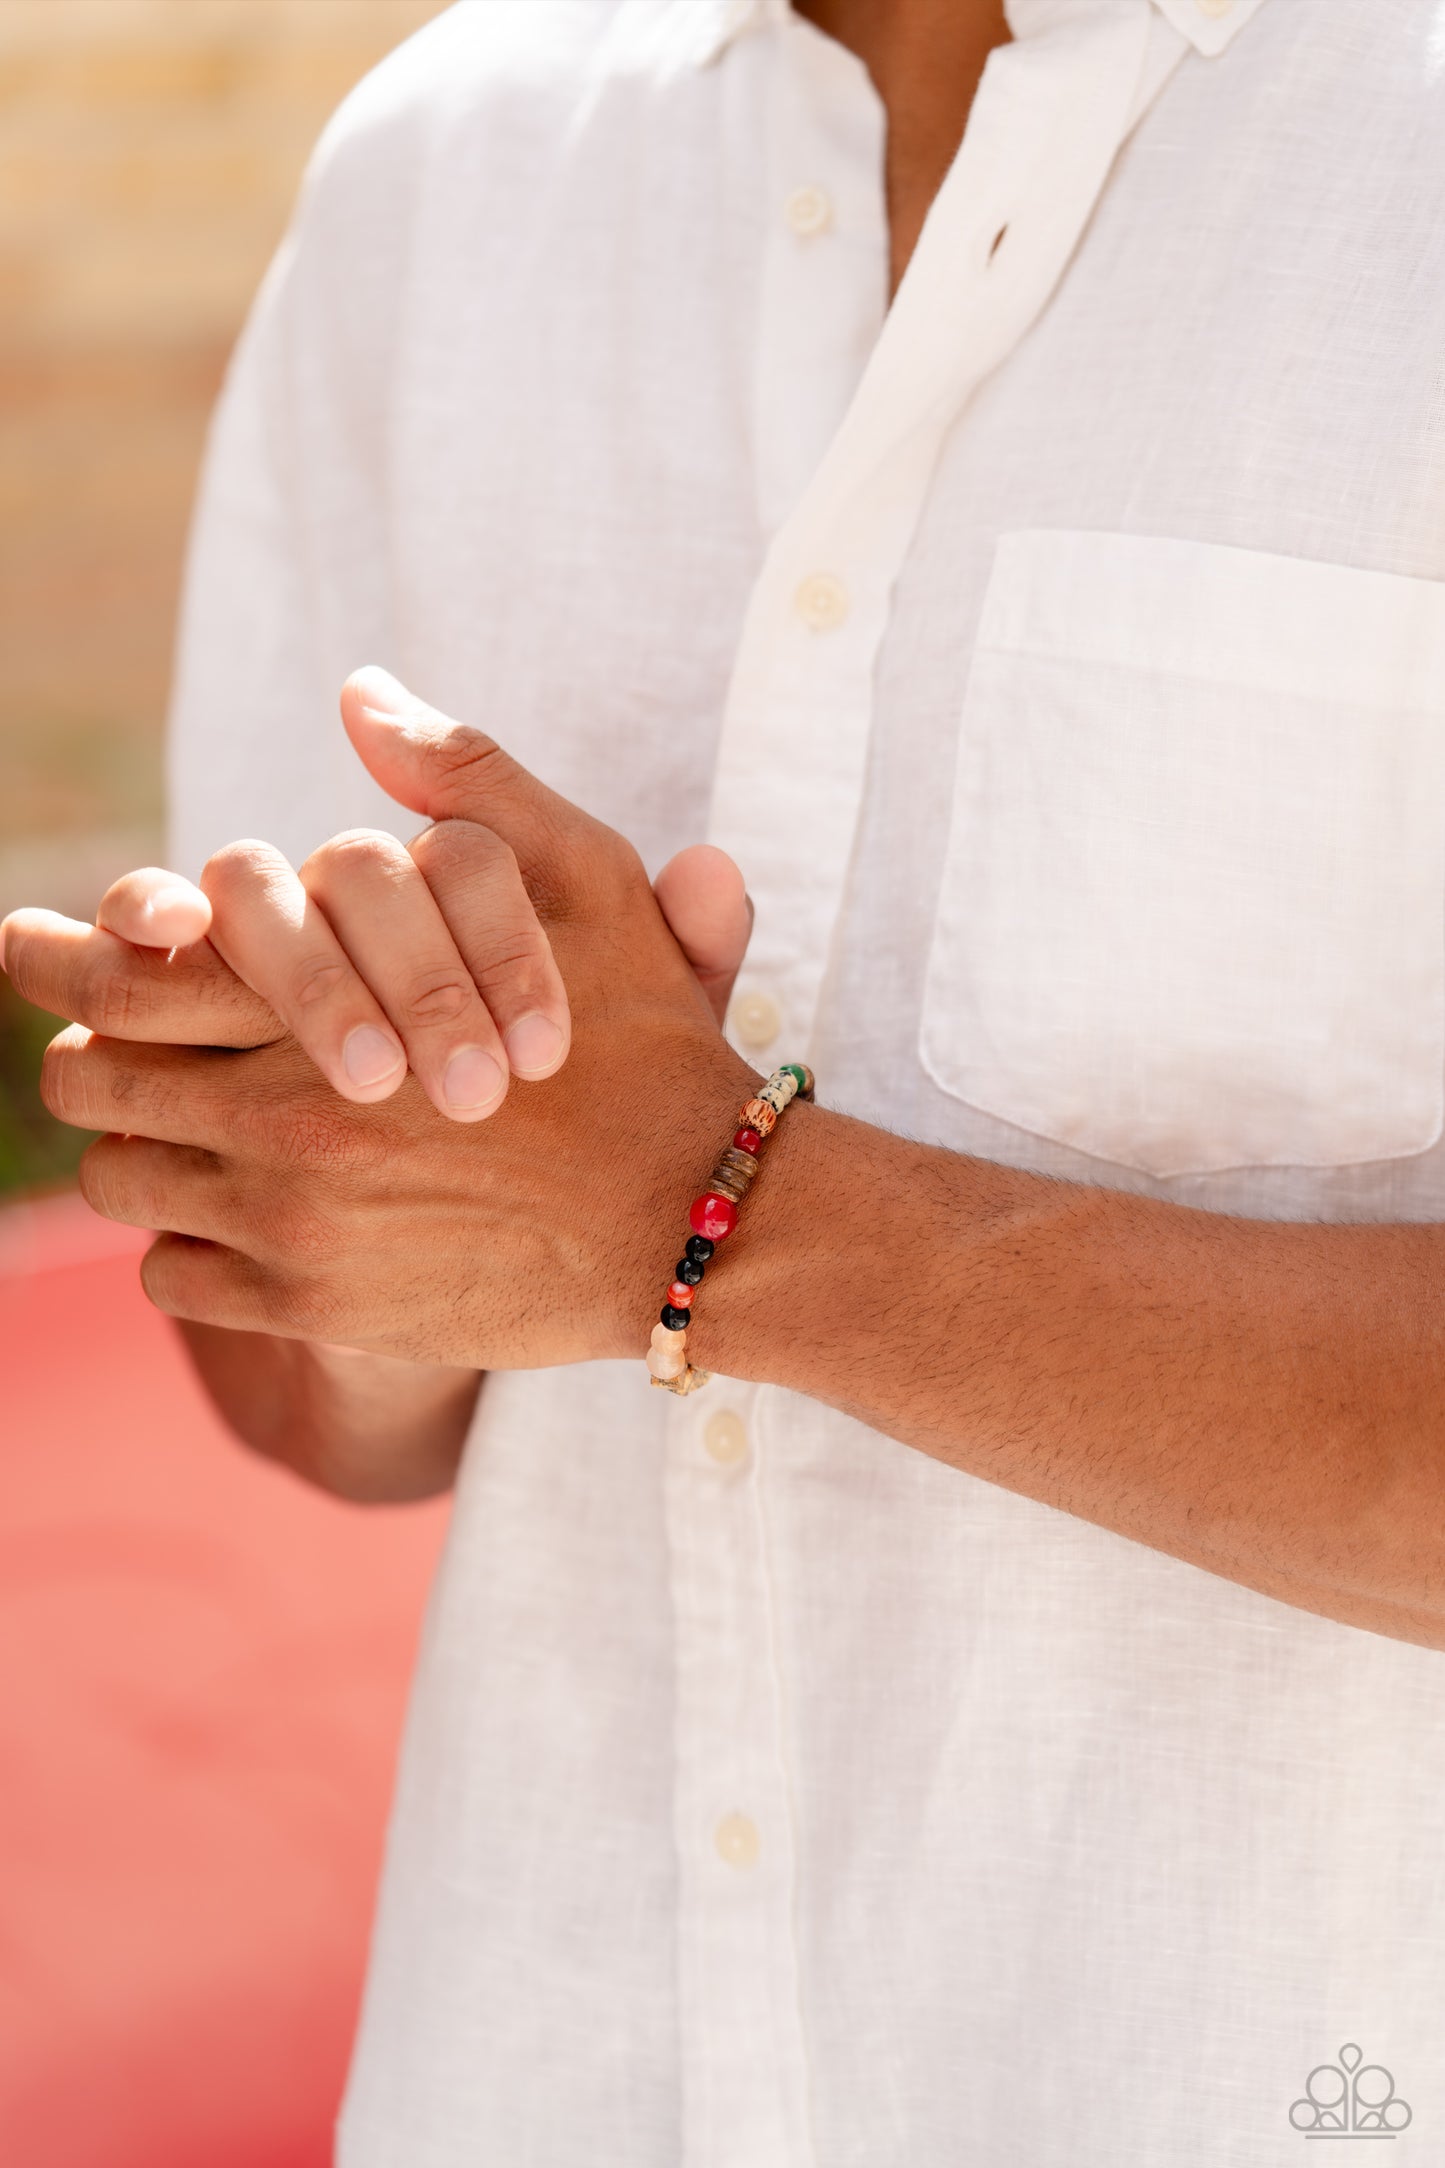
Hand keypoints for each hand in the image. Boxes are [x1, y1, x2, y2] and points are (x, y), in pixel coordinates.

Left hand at [16, 675, 762, 1367]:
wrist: (694, 1218)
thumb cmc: (642, 1044)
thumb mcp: (582, 881)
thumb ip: (467, 779)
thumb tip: (361, 693)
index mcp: (323, 998)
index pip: (123, 970)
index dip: (62, 953)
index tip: (32, 944)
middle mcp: (281, 1113)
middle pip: (90, 1079)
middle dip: (96, 1054)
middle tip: (118, 1051)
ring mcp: (289, 1221)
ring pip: (120, 1183)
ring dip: (141, 1151)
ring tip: (187, 1137)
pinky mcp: (311, 1308)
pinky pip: (171, 1277)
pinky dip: (188, 1247)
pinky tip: (244, 1220)